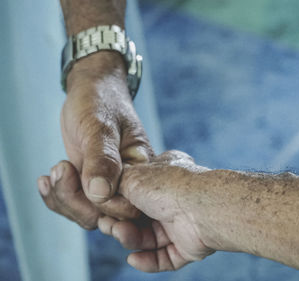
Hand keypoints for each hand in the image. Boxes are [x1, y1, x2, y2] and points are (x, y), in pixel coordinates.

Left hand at [39, 51, 152, 227]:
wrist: (92, 88)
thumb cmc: (101, 101)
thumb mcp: (100, 126)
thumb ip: (103, 159)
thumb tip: (101, 193)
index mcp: (143, 169)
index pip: (129, 205)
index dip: (104, 204)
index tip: (80, 178)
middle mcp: (130, 182)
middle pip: (108, 216)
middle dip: (77, 201)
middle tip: (60, 169)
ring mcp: (110, 184)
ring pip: (89, 214)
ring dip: (64, 199)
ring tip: (51, 173)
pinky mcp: (92, 182)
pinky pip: (77, 204)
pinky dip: (57, 196)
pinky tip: (45, 180)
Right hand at [98, 151, 214, 271]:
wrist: (202, 206)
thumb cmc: (169, 185)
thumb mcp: (133, 176)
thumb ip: (116, 184)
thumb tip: (103, 191)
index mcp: (164, 178)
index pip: (134, 193)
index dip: (117, 203)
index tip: (103, 208)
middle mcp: (174, 200)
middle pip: (140, 219)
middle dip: (122, 224)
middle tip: (110, 225)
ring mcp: (183, 223)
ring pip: (150, 239)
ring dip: (132, 240)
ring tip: (122, 235)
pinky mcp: (190, 246)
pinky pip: (165, 258)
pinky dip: (148, 261)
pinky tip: (134, 259)